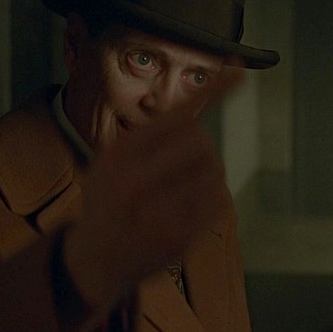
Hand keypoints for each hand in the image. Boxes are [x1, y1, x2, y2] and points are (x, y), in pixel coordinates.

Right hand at [63, 65, 242, 312]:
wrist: (94, 261)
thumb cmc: (107, 203)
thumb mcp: (107, 164)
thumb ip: (144, 139)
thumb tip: (194, 113)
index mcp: (117, 157)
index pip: (174, 116)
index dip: (211, 92)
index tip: (238, 70)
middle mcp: (132, 182)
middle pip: (198, 140)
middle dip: (201, 144)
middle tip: (189, 156)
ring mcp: (155, 212)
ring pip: (213, 169)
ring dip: (210, 169)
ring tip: (188, 181)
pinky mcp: (176, 237)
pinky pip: (218, 200)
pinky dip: (215, 193)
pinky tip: (195, 200)